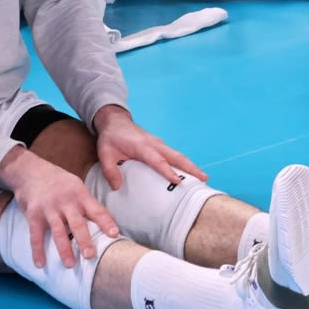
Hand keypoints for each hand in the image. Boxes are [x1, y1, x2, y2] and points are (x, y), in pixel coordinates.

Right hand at [0, 146, 119, 268]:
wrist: (31, 172)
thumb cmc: (60, 182)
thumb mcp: (77, 187)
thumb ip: (90, 204)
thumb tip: (111, 220)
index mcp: (80, 194)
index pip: (96, 210)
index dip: (106, 222)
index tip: (115, 234)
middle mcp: (65, 201)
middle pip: (77, 223)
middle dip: (84, 240)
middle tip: (91, 256)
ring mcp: (49, 208)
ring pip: (58, 231)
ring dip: (64, 249)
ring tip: (70, 265)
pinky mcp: (33, 214)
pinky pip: (35, 235)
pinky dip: (37, 250)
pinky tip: (40, 264)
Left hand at [92, 105, 208, 189]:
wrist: (115, 121)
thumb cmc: (110, 138)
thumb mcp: (104, 153)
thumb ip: (110, 170)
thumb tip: (117, 187)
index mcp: (142, 146)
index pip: (158, 160)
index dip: (168, 171)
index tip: (178, 182)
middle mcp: (155, 144)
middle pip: (177, 156)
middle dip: (191, 168)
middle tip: (204, 179)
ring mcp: (160, 144)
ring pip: (179, 156)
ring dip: (191, 166)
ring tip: (203, 179)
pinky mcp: (160, 146)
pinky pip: (175, 156)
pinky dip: (185, 164)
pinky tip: (190, 174)